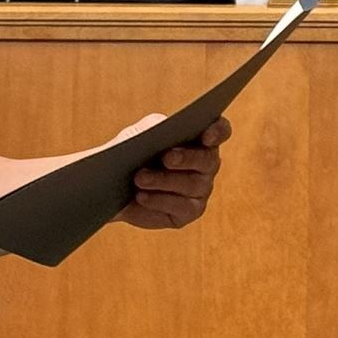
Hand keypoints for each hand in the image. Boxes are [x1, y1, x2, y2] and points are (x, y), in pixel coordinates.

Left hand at [118, 116, 230, 230]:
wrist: (116, 186)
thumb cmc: (133, 153)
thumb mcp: (138, 134)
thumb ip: (152, 126)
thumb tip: (161, 126)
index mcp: (201, 138)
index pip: (221, 131)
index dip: (217, 131)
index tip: (206, 135)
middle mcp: (207, 164)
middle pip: (208, 160)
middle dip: (187, 158)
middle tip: (166, 158)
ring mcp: (201, 189)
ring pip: (193, 184)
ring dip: (164, 180)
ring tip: (140, 178)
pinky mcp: (189, 211)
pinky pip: (181, 206)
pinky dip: (159, 200)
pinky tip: (141, 196)